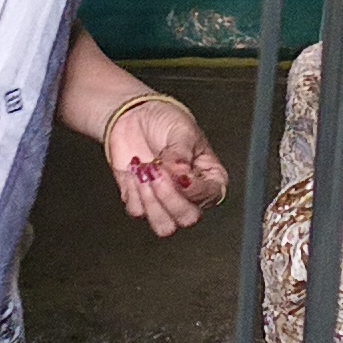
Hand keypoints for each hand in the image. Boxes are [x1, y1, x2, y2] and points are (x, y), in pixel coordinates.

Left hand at [105, 94, 230, 238]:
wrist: (133, 116)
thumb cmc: (165, 121)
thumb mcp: (181, 130)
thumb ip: (182, 155)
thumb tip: (181, 174)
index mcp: (210, 178)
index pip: (210, 196)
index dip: (192, 189)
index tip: (177, 171)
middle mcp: (190, 195)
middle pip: (187, 218)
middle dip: (168, 197)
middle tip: (157, 171)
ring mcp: (165, 202)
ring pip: (164, 226)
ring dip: (150, 201)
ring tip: (144, 173)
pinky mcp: (141, 203)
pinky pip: (138, 212)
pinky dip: (133, 192)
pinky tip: (134, 171)